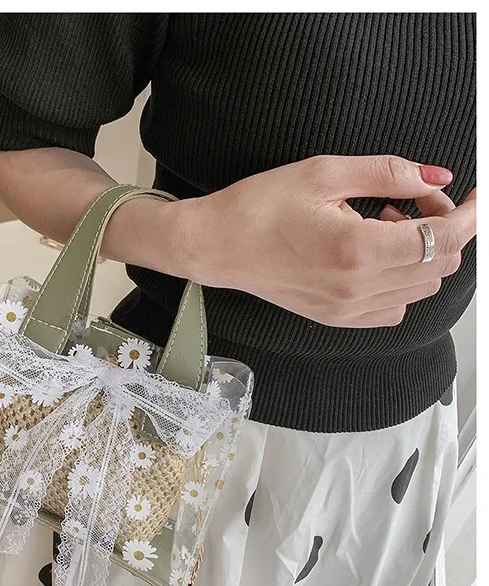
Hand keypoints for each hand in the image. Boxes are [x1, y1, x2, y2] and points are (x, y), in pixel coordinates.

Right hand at [173, 155, 476, 326]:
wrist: (216, 247)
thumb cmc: (258, 208)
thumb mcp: (324, 173)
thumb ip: (389, 172)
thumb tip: (437, 178)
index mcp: (357, 249)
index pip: (444, 237)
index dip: (471, 213)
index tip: (476, 196)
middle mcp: (357, 287)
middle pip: (440, 264)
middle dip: (444, 227)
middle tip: (413, 199)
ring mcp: (346, 309)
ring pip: (421, 288)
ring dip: (422, 255)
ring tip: (386, 225)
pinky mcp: (335, 318)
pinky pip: (393, 309)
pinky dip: (401, 282)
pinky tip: (374, 257)